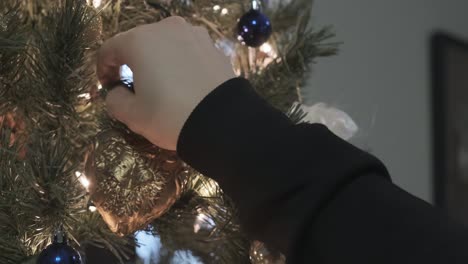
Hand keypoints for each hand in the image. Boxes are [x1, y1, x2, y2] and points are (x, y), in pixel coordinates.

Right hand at [97, 16, 234, 149]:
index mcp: (140, 40)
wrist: (223, 122)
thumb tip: (117, 92)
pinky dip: (181, 63)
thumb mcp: (133, 115)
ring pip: (166, 44)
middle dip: (131, 62)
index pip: (110, 49)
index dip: (103, 68)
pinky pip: (188, 52)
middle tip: (132, 85)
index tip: (107, 85)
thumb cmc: (171, 116)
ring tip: (161, 83)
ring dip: (158, 60)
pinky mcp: (214, 47)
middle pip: (139, 42)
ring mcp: (194, 35)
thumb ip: (114, 100)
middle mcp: (167, 29)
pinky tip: (184, 83)